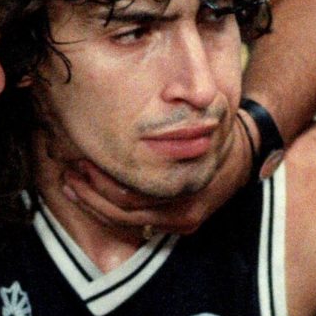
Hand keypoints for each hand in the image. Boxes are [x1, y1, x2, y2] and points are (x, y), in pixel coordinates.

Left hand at [61, 112, 251, 235]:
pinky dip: (110, 212)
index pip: (130, 195)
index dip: (100, 180)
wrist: (245, 156)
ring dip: (95, 205)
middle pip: (123, 212)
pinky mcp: (180, 227)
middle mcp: (183, 212)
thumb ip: (187, 105)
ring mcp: (181, 223)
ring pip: (126, 223)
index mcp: (185, 186)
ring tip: (71, 185)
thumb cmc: (218, 129)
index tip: (79, 160)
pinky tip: (90, 196)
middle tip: (69, 174)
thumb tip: (169, 89)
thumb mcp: (209, 112)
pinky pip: (137, 226)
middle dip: (91, 194)